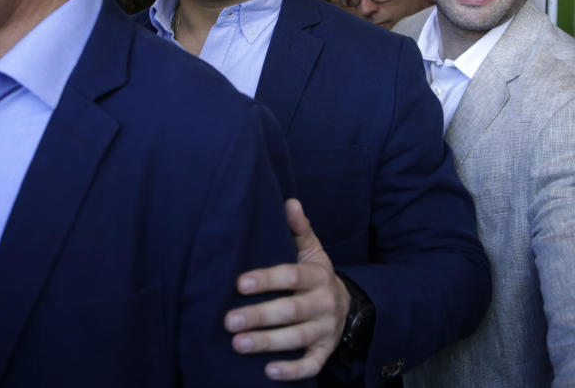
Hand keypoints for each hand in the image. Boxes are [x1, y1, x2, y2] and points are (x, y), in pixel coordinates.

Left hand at [224, 198, 350, 380]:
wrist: (345, 305)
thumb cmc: (315, 275)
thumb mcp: (311, 250)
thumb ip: (299, 228)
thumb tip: (289, 202)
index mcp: (318, 275)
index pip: (292, 276)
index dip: (267, 279)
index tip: (240, 283)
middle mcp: (324, 303)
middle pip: (292, 311)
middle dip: (260, 316)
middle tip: (229, 321)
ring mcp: (326, 330)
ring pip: (298, 339)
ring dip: (268, 343)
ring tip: (238, 345)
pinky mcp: (325, 352)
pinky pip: (311, 366)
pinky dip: (292, 371)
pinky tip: (268, 372)